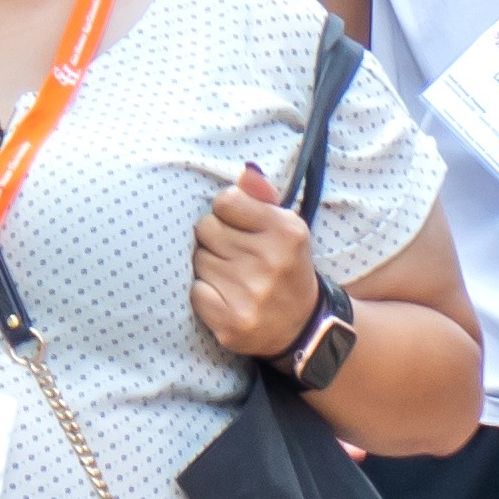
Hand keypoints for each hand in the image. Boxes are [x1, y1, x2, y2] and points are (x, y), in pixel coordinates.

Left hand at [191, 165, 322, 356]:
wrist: (303, 327)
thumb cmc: (286, 267)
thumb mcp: (285, 228)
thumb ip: (262, 197)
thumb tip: (244, 171)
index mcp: (286, 230)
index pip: (225, 201)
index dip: (227, 214)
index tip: (239, 228)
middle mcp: (271, 260)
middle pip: (206, 229)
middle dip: (215, 240)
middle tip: (236, 256)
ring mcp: (251, 293)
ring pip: (198, 260)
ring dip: (209, 267)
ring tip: (233, 278)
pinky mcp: (232, 321)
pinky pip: (195, 291)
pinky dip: (205, 294)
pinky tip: (225, 298)